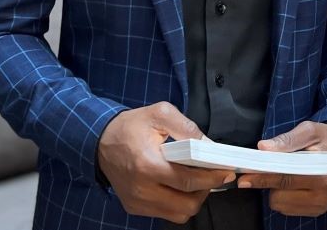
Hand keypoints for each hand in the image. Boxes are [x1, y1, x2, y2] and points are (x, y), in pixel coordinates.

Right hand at [96, 102, 234, 223]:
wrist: (99, 141)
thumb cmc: (130, 126)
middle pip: (187, 204)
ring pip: (179, 214)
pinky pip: (165, 214)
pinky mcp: (134, 207)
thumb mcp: (160, 114)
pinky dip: (178, 203)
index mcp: (147, 164)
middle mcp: (141, 189)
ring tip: (196, 181)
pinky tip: (179, 186)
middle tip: (211, 175)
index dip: (212, 178)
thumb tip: (210, 144)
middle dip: (205, 190)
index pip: (188, 180)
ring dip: (193, 199)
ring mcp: (137, 201)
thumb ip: (187, 127)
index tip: (227, 172)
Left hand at [237, 121, 326, 216]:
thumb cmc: (325, 138)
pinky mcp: (316, 210)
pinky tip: (293, 183)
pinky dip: (283, 195)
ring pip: (279, 203)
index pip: (285, 177)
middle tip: (266, 167)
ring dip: (276, 189)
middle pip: (279, 194)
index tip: (245, 176)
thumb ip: (286, 140)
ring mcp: (319, 204)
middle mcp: (323, 192)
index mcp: (322, 171)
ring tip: (288, 172)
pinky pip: (285, 208)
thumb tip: (263, 148)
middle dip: (269, 180)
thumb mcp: (308, 130)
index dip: (263, 176)